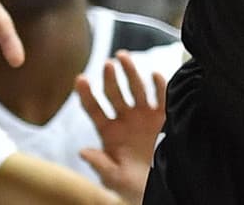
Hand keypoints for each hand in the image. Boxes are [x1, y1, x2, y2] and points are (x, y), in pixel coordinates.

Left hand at [76, 51, 168, 204]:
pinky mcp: (163, 117)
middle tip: (108, 64)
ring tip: (123, 56)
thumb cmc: (133, 186)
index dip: (86, 94)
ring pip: (135, 88)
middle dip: (110, 78)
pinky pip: (161, 97)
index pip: (94, 109)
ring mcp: (144, 116)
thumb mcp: (115, 178)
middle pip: (114, 93)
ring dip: (130, 72)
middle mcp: (125, 119)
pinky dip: (160, 86)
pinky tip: (155, 76)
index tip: (80, 79)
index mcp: (109, 132)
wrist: (160, 187)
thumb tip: (82, 152)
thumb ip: (100, 164)